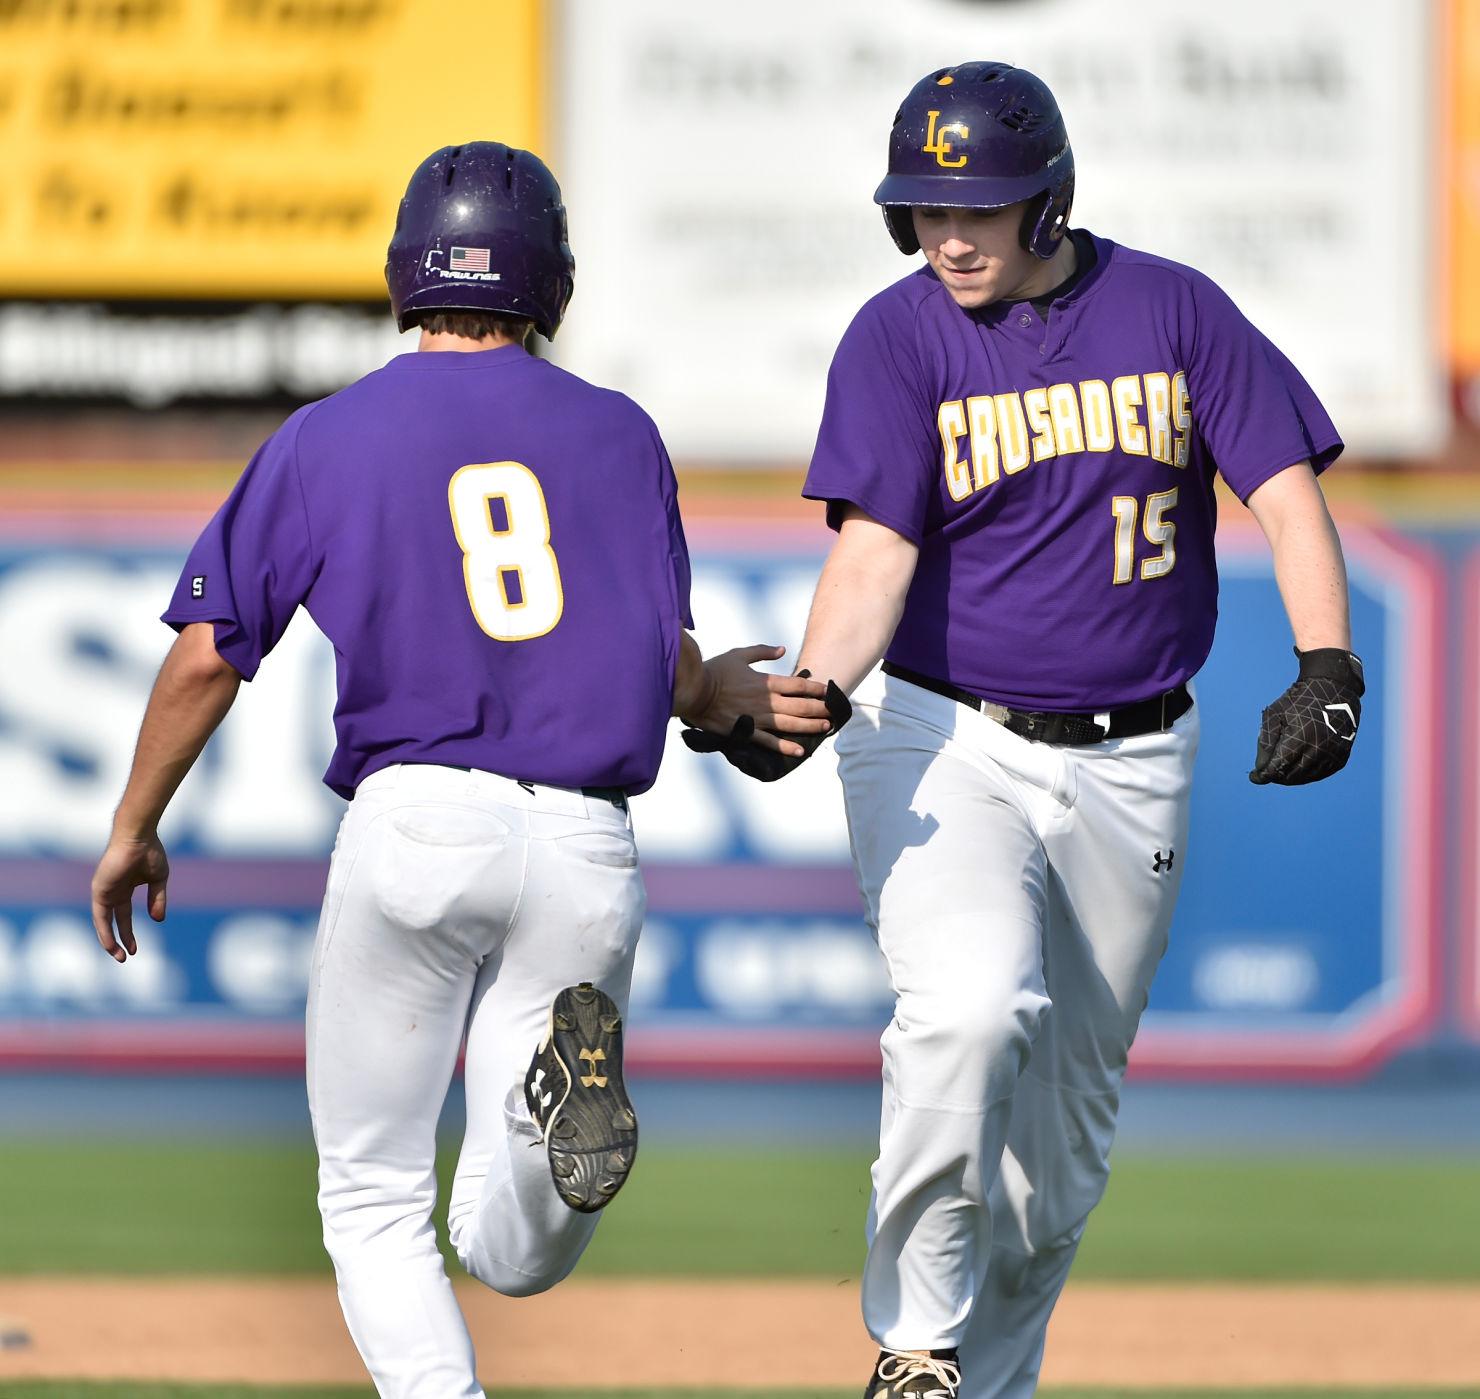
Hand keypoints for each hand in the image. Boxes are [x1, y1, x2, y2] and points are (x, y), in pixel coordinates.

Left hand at [91, 833, 169, 962]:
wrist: (138, 837)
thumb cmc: (149, 852)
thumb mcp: (159, 880)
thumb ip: (157, 899)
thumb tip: (158, 920)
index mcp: (125, 889)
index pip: (124, 916)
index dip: (129, 932)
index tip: (136, 949)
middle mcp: (112, 892)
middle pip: (112, 921)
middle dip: (119, 939)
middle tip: (126, 956)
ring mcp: (104, 891)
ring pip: (103, 923)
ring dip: (109, 941)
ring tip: (118, 956)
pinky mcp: (99, 890)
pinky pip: (100, 916)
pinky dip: (104, 931)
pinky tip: (110, 943)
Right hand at [681, 645, 830, 756]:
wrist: (693, 692)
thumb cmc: (714, 671)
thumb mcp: (739, 655)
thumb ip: (762, 652)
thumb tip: (782, 650)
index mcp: (765, 682)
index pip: (798, 685)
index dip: (815, 688)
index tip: (828, 691)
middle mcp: (765, 701)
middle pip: (800, 706)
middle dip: (820, 709)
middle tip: (834, 712)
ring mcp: (757, 718)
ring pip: (790, 724)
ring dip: (810, 727)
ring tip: (826, 728)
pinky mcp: (746, 732)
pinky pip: (769, 742)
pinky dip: (785, 747)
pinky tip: (800, 751)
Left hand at [1249, 648, 1363, 786]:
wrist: (1333, 689)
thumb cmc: (1298, 700)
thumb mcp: (1274, 714)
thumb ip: (1265, 741)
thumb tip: (1261, 767)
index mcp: (1299, 739)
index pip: (1277, 768)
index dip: (1263, 776)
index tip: (1254, 777)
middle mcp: (1318, 750)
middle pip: (1290, 776)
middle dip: (1275, 776)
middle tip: (1266, 772)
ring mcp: (1332, 755)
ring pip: (1305, 777)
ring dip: (1290, 777)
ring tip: (1280, 770)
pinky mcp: (1341, 757)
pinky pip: (1320, 774)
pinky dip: (1306, 774)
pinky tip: (1297, 768)